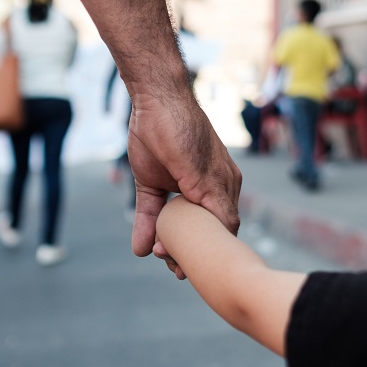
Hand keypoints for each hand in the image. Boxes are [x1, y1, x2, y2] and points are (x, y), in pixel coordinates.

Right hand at [127, 91, 240, 259]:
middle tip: (173, 269)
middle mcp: (226, 184)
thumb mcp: (149, 184)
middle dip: (195, 255)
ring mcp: (224, 182)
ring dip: (193, 250)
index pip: (214, 227)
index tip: (172, 261)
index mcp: (214, 185)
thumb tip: (139, 251)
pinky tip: (175, 247)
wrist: (158, 97)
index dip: (195, 248)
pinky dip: (201, 239)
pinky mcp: (212, 179)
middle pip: (220, 234)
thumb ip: (149, 217)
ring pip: (221, 232)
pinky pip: (219, 219)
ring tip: (166, 257)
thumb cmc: (157, 132)